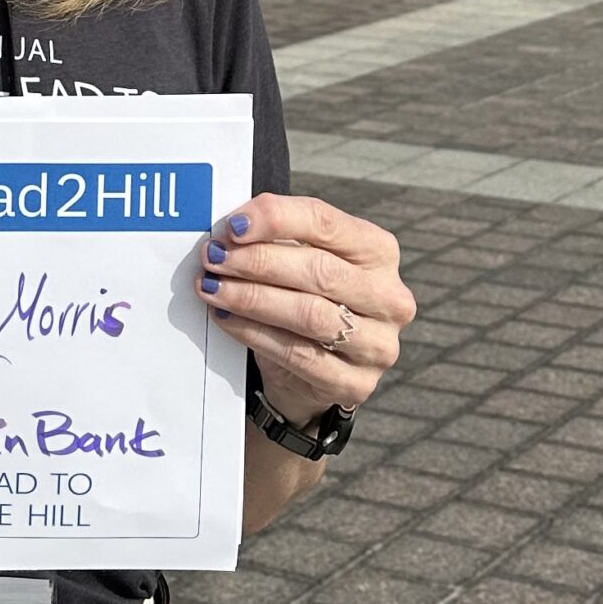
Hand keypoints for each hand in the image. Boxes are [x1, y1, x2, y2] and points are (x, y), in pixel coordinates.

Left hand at [196, 193, 413, 425]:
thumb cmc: (305, 293)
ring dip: (251, 298)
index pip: (326, 223)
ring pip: (309, 314)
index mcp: (379, 251)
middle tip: (214, 257)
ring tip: (212, 287)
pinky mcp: (357, 384)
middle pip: (318, 270)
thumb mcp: (299, 255)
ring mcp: (379, 345)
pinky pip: (298, 355)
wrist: (314, 369)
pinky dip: (255, 333)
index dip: (276, 219)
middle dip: (258, 261)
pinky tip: (226, 318)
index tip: (233, 225)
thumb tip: (233, 227)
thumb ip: (277, 235)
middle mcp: (390, 297)